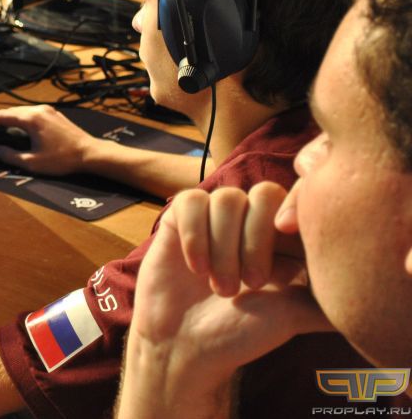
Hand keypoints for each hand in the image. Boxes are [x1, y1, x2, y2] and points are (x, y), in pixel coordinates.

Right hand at [0, 104, 99, 175]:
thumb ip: (9, 156)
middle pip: (10, 111)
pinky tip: (19, 128)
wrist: (89, 153)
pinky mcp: (54, 115)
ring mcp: (48, 111)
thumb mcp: (32, 162)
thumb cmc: (63, 159)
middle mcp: (38, 111)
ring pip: (21, 111)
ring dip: (8, 118)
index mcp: (31, 119)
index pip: (2, 117)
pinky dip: (20, 118)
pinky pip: (31, 113)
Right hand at [131, 184, 331, 383]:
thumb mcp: (293, 315)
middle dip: (256, 241)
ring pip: (227, 198)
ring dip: (224, 247)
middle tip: (252, 284)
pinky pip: (192, 201)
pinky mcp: (181, 218)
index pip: (298, 199)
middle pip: (265, 194)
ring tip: (221, 287)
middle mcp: (250, 221)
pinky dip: (195, 235)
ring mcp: (214, 217)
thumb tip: (359, 293)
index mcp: (282, 238)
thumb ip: (325, 297)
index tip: (286, 244)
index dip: (296, 210)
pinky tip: (195, 267)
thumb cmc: (239, 333)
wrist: (185, 344)